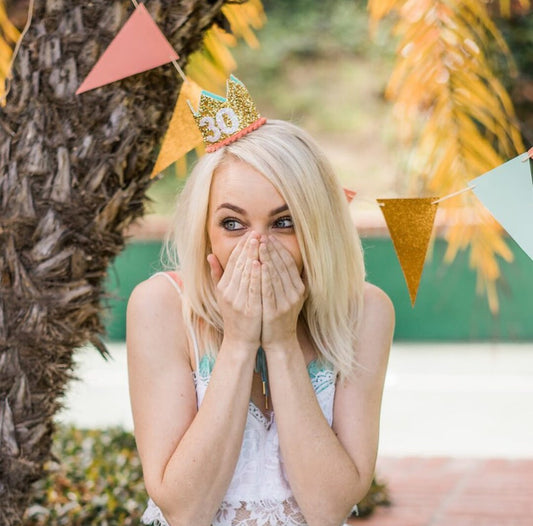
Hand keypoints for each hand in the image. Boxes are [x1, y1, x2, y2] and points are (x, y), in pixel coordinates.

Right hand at [207, 233, 261, 349]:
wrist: (240, 340)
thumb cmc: (235, 316)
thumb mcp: (223, 295)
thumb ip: (217, 275)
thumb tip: (210, 255)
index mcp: (223, 287)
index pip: (231, 262)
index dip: (240, 247)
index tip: (249, 234)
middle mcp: (228, 293)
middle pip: (238, 265)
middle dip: (248, 247)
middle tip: (256, 232)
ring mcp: (238, 301)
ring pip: (245, 274)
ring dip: (253, 256)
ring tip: (259, 242)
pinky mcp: (249, 310)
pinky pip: (253, 289)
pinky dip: (256, 275)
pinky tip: (260, 263)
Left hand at [259, 236, 306, 350]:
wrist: (280, 341)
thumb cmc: (282, 316)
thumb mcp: (292, 297)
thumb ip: (294, 279)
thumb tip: (295, 261)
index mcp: (299, 288)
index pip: (289, 263)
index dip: (280, 249)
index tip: (270, 237)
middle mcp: (294, 293)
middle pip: (282, 266)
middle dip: (272, 249)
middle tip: (262, 236)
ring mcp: (285, 303)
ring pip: (276, 275)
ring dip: (267, 258)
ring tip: (258, 245)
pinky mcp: (275, 311)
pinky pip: (268, 290)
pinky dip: (263, 276)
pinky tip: (257, 265)